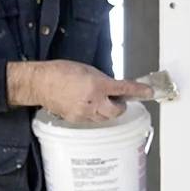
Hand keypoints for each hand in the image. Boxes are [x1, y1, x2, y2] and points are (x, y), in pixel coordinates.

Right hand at [8, 60, 153, 122]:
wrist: (40, 83)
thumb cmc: (62, 71)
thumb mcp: (88, 70)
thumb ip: (104, 80)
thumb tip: (115, 88)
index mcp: (97, 85)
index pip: (123, 89)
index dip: (138, 91)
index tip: (149, 92)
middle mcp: (92, 101)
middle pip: (116, 111)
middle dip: (120, 106)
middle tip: (118, 99)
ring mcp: (84, 113)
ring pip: (105, 118)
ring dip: (107, 110)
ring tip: (100, 101)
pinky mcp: (76, 120)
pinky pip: (92, 120)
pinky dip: (95, 114)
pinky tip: (89, 105)